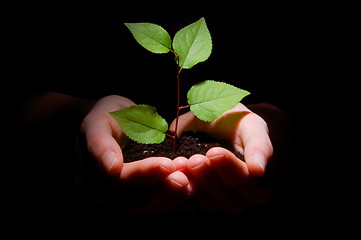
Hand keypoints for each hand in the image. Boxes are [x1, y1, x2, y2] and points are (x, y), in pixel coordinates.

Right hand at [80, 95, 190, 213]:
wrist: (110, 126)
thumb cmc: (104, 119)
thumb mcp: (97, 122)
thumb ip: (100, 143)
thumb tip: (111, 168)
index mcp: (90, 180)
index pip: (120, 181)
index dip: (144, 173)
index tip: (168, 163)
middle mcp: (104, 199)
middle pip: (135, 201)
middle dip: (162, 189)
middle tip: (185, 176)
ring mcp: (122, 205)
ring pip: (149, 208)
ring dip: (172, 198)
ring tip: (193, 184)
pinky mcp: (139, 204)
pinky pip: (158, 208)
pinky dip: (177, 205)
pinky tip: (195, 199)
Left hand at [170, 103, 273, 213]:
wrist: (217, 126)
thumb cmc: (239, 125)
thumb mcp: (252, 126)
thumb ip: (259, 145)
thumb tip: (259, 170)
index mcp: (260, 184)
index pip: (248, 183)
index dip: (231, 169)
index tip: (214, 152)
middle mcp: (240, 199)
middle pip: (226, 198)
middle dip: (208, 178)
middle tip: (194, 159)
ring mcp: (217, 202)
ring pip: (205, 201)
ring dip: (191, 183)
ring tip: (180, 162)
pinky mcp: (197, 200)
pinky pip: (187, 200)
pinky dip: (178, 186)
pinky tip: (172, 169)